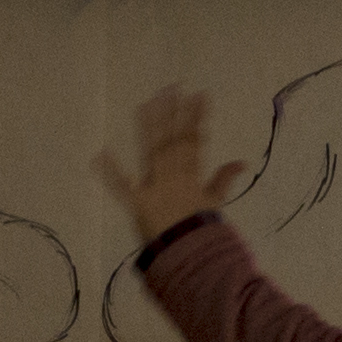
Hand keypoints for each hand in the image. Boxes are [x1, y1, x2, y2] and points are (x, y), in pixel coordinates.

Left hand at [95, 88, 246, 245]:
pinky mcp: (137, 203)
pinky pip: (122, 188)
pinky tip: (99, 155)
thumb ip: (224, 179)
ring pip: (152, 153)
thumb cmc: (201, 230)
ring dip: (150, 128)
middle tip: (172, 87)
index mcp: (192, 176)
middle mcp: (173, 176)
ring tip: (146, 103)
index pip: (194, 141)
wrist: (191, 254)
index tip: (199, 95)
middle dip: (174, 113)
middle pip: (173, 140)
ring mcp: (155, 188)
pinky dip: (112, 173)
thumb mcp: (215, 203)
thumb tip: (242, 161)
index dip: (197, 117)